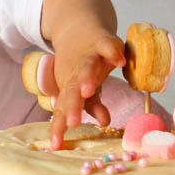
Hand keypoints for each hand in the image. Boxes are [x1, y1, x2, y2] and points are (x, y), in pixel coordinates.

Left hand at [49, 32, 125, 150]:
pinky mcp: (101, 41)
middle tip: (72, 122)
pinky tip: (118, 61)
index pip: (63, 111)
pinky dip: (112, 51)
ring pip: (86, 69)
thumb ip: (93, 105)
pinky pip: (107, 45)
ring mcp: (88, 57)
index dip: (59, 127)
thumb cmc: (82, 67)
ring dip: (87, 79)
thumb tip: (104, 122)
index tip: (56, 145)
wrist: (77, 29)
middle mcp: (77, 75)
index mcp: (70, 89)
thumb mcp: (85, 88)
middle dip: (72, 106)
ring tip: (88, 90)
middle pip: (72, 92)